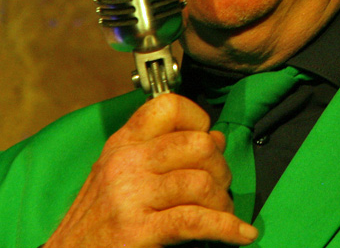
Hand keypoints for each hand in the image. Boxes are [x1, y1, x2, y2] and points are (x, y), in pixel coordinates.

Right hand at [44, 93, 257, 246]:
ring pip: (201, 182)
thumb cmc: (97, 218)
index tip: (206, 141)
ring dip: (223, 202)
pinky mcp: (138, 230)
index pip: (169, 106)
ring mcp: (131, 195)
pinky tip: (241, 235)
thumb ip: (163, 152)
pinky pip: (196, 221)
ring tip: (221, 215)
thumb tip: (216, 136)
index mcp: (122, 142)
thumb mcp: (121, 172)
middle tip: (217, 188)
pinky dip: (227, 228)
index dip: (198, 121)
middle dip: (220, 168)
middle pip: (198, 144)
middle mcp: (126, 161)